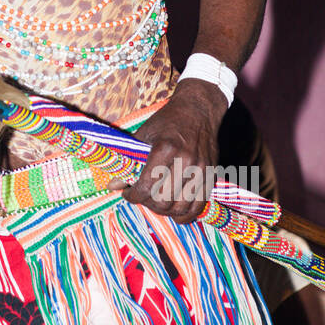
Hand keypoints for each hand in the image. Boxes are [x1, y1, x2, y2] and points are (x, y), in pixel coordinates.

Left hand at [121, 79, 225, 223]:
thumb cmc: (168, 120)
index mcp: (166, 149)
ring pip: (180, 208)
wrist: (199, 110)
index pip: (147, 187)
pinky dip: (185, 214)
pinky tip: (174, 209)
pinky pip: (198, 206)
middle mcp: (186, 161)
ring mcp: (201, 170)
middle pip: (163, 201)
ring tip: (156, 202)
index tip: (128, 193)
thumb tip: (113, 186)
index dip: (133, 196)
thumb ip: (129, 162)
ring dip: (164, 210)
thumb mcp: (143, 135)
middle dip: (147, 203)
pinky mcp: (211, 175)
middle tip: (141, 196)